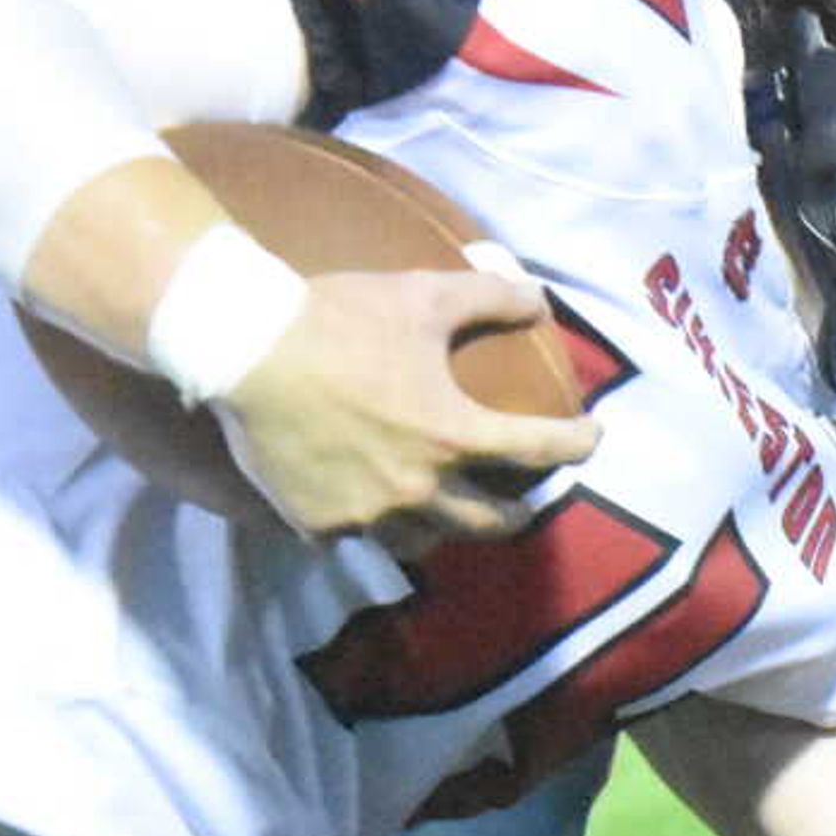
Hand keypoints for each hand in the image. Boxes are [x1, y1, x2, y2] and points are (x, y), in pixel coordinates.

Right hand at [212, 265, 598, 549]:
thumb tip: (539, 299)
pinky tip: (367, 510)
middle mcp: (421, 489)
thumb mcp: (424, 294)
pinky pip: (357, 538)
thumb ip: (490, 297)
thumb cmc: (339, 318)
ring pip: (426, 541)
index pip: (541, 450)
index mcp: (455, 435)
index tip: (591, 438)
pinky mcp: (320, 526)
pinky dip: (369, 525)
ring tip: (446, 513)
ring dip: (446, 528)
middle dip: (515, 512)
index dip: (577, 444)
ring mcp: (369, 515)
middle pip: (490, 522)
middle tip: (519, 502)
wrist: (244, 349)